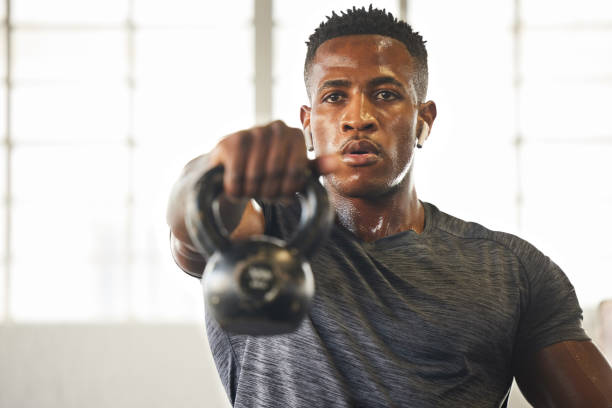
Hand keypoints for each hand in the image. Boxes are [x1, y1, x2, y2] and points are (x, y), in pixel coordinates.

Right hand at [210, 120, 338, 199]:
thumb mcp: (294, 173)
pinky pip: (237, 175)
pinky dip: (236, 189)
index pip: (297, 169)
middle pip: (277, 171)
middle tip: (265, 196)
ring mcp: (251, 132)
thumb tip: (338, 162)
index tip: (285, 197)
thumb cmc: (268, 173)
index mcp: (294, 134)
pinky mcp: (229, 141)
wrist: (231, 172)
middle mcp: (275, 127)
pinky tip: (235, 189)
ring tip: (250, 192)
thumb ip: (315, 169)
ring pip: (257, 175)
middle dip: (271, 191)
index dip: (290, 188)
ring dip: (253, 192)